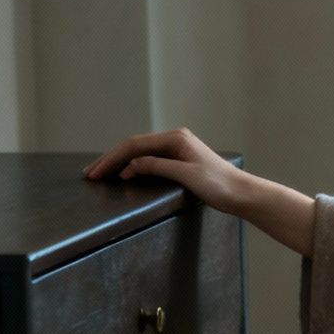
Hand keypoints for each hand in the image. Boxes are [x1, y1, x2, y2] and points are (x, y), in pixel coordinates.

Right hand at [83, 127, 248, 214]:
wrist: (243, 194)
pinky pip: (149, 160)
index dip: (112, 159)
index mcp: (176, 138)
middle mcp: (175, 139)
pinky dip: (133, 167)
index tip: (96, 174)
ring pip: (140, 153)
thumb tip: (130, 165)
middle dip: (111, 160)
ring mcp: (177, 149)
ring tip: (100, 174)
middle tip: (90, 175)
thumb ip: (157, 167)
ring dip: (119, 163)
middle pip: (134, 147)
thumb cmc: (220, 185)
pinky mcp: (180, 161)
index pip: (134, 145)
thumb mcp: (186, 175)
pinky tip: (123, 174)